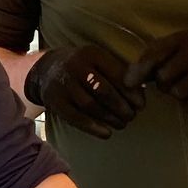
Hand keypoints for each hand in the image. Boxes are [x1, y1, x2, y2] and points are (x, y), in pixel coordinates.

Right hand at [23, 43, 146, 138]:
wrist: (46, 69)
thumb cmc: (83, 67)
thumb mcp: (98, 60)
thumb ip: (118, 72)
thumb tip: (141, 91)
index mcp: (92, 54)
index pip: (116, 74)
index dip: (131, 92)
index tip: (141, 105)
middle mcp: (76, 67)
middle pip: (104, 91)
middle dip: (121, 107)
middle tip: (132, 116)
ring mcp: (64, 85)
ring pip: (91, 105)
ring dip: (110, 118)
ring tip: (122, 124)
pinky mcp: (55, 101)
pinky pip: (76, 117)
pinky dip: (93, 127)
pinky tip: (107, 133)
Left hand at [124, 30, 187, 107]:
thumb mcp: (182, 48)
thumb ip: (158, 56)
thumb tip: (130, 76)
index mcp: (183, 38)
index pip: (153, 54)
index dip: (138, 70)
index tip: (128, 82)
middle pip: (161, 77)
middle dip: (164, 83)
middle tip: (176, 78)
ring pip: (174, 92)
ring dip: (178, 93)